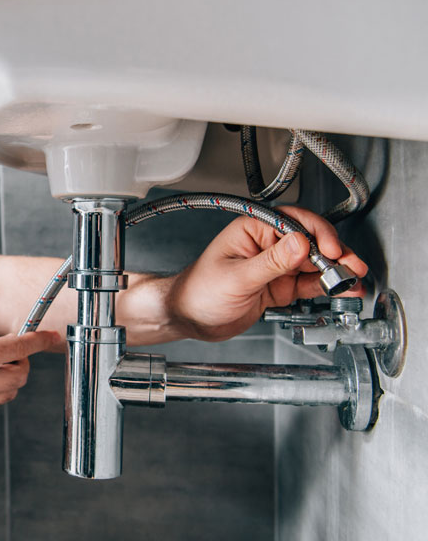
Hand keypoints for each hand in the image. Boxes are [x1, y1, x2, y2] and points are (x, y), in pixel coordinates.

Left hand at [168, 206, 367, 341]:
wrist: (189, 318)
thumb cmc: (198, 292)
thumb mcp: (237, 278)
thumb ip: (270, 263)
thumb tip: (299, 244)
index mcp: (252, 229)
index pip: (293, 222)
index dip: (316, 233)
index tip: (330, 249)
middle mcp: (266, 244)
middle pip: (310, 241)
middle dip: (334, 253)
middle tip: (350, 266)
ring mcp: (275, 265)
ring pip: (314, 263)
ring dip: (334, 270)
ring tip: (352, 279)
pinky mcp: (279, 285)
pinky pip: (308, 283)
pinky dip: (325, 286)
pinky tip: (340, 288)